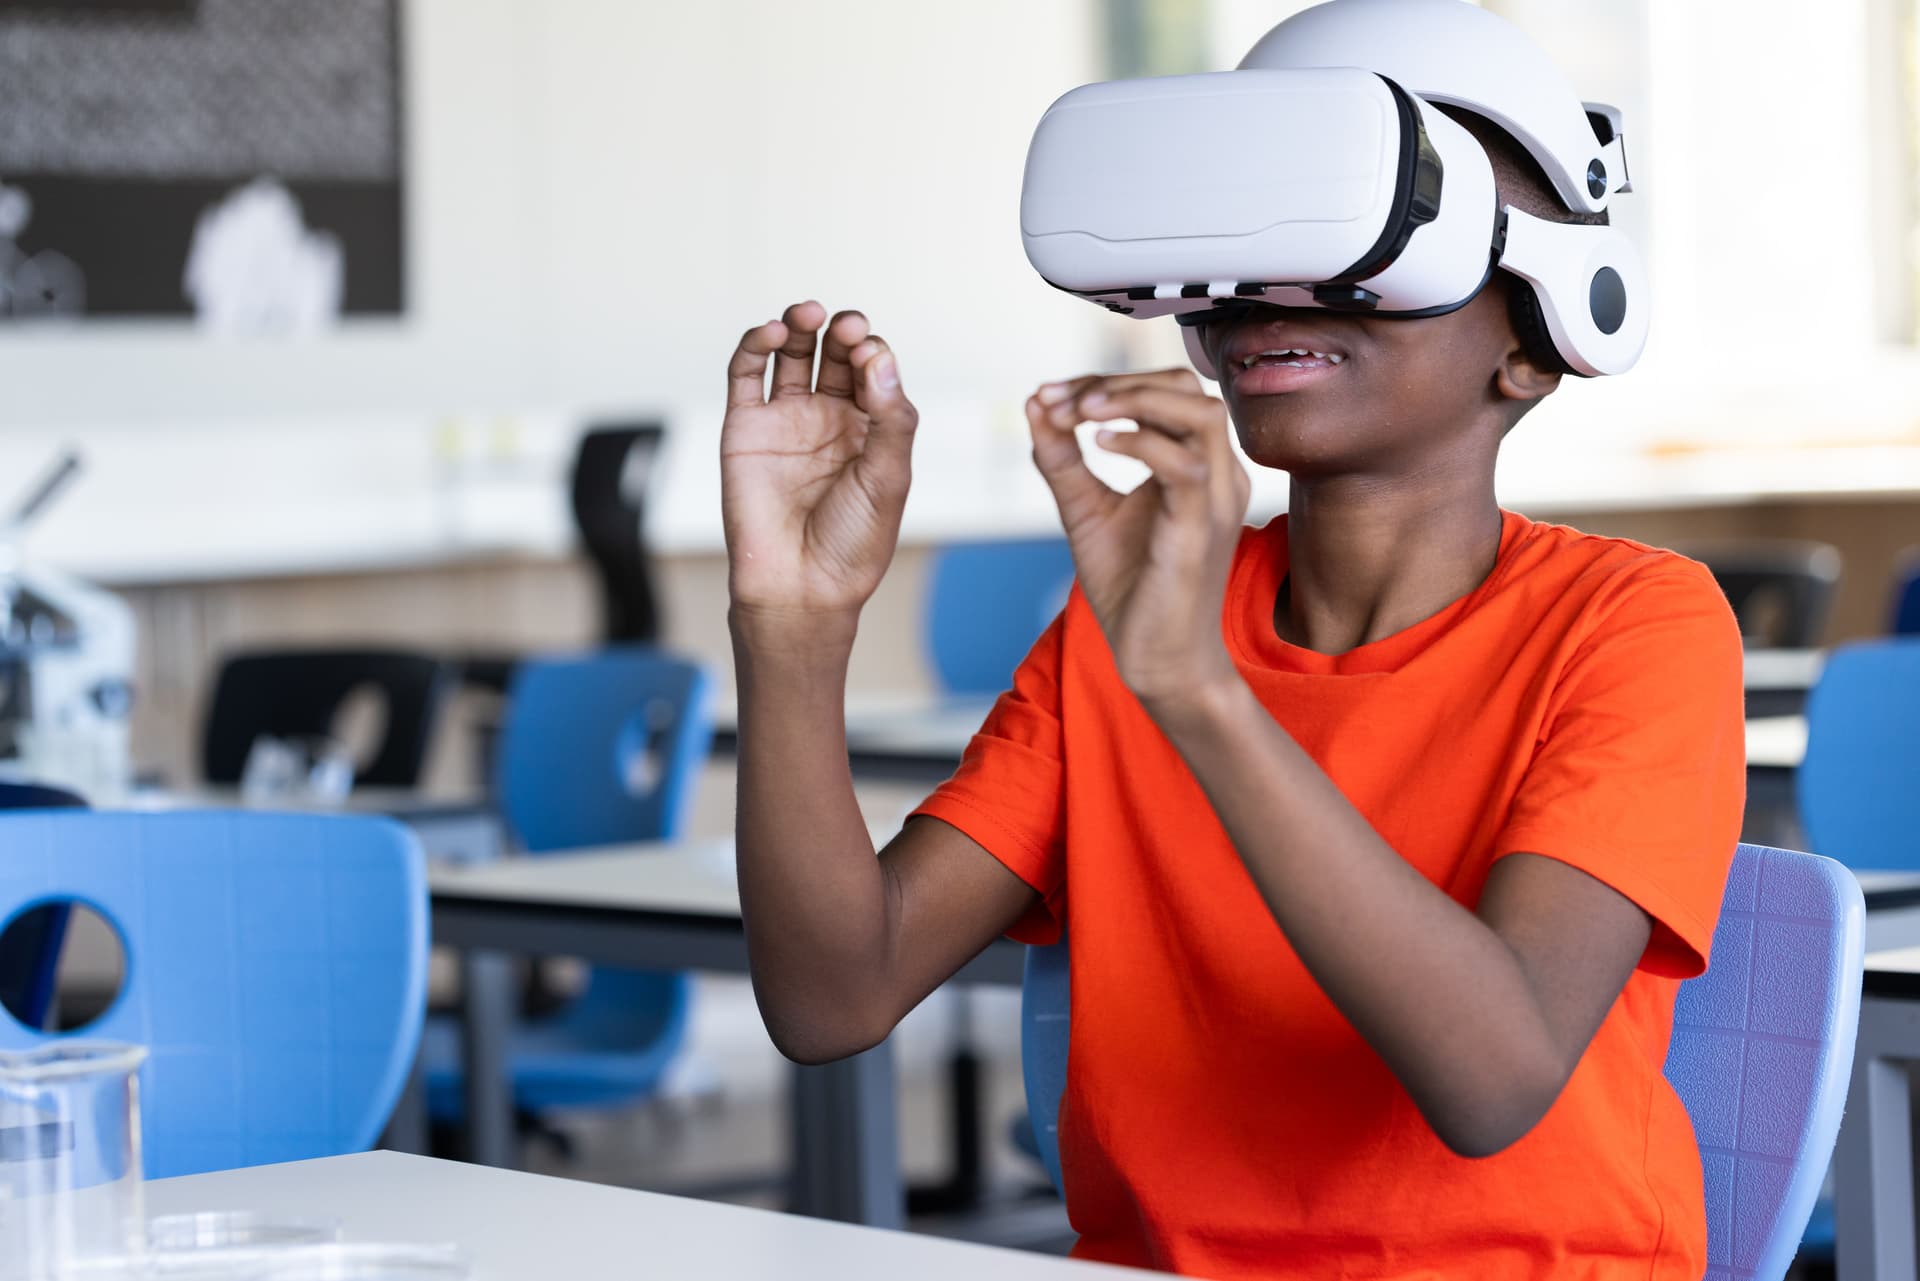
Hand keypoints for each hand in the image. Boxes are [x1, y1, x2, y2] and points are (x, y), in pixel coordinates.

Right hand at [722, 301, 918, 632]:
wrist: (799, 586)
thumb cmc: (852, 542)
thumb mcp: (888, 477)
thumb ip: (890, 417)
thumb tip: (879, 357)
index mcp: (870, 428)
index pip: (873, 368)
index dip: (873, 352)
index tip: (872, 356)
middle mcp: (829, 418)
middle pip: (834, 351)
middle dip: (843, 330)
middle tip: (847, 327)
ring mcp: (786, 419)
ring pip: (792, 352)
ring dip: (800, 323)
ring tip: (809, 313)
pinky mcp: (746, 426)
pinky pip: (746, 373)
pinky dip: (755, 344)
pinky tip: (772, 331)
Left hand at [1027, 368, 1250, 710]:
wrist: (1158, 661)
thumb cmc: (1132, 589)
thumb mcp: (1085, 511)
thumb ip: (1063, 460)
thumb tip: (1035, 402)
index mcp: (1195, 464)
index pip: (1162, 390)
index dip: (1103, 382)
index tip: (1047, 396)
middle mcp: (1217, 473)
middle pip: (1184, 387)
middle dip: (1116, 381)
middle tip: (1059, 401)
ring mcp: (1216, 499)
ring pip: (1197, 413)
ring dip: (1133, 400)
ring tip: (1080, 411)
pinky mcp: (1201, 529)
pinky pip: (1184, 466)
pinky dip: (1141, 443)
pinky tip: (1098, 443)